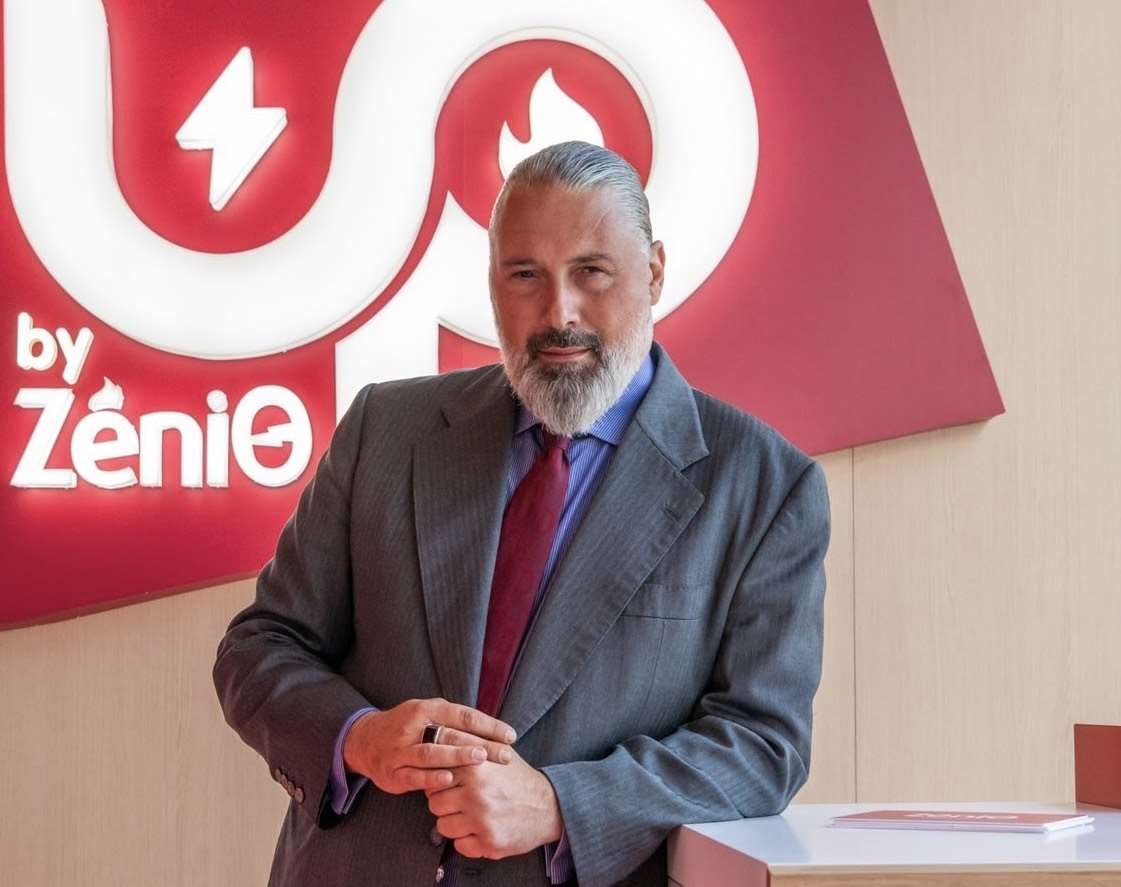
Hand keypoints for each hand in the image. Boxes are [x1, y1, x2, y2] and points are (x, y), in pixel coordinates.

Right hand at [343, 697, 516, 794]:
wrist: (364, 740)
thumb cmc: (407, 727)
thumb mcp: (427, 714)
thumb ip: (453, 720)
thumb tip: (492, 729)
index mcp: (426, 709)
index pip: (462, 715)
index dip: (488, 724)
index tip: (510, 735)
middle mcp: (413, 727)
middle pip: (450, 734)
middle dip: (480, 744)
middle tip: (504, 754)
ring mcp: (401, 750)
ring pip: (430, 752)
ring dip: (456, 756)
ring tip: (479, 760)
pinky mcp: (393, 772)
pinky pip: (414, 775)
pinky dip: (432, 778)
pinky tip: (449, 780)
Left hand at [424, 745, 562, 858]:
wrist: (549, 807)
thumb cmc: (519, 778)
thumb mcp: (498, 752)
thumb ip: (469, 744)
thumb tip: (437, 736)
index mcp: (475, 768)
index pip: (434, 777)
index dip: (441, 781)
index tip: (450, 784)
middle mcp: (476, 794)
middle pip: (434, 803)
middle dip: (445, 803)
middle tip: (462, 801)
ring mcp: (482, 821)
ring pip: (443, 826)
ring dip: (454, 823)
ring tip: (471, 815)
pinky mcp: (489, 843)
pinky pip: (459, 846)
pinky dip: (467, 841)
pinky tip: (480, 830)